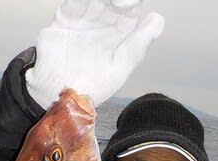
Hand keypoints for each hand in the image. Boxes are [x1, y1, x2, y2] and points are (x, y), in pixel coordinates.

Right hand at [25, 0, 163, 107]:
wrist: (59, 93)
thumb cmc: (92, 86)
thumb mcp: (120, 67)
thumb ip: (138, 43)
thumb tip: (158, 20)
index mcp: (118, 35)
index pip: (129, 8)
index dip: (131, 1)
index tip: (130, 1)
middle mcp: (101, 24)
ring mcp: (82, 20)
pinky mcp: (62, 20)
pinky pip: (71, 2)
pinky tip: (84, 0)